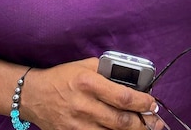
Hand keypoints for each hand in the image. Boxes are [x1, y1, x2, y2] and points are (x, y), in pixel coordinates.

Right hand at [18, 58, 162, 129]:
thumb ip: (108, 71)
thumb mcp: (85, 65)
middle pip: (121, 121)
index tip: (153, 104)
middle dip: (143, 124)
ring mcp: (77, 124)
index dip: (143, 103)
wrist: (34, 94)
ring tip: (144, 129)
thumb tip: (133, 80)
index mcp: (89, 83)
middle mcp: (84, 106)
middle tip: (156, 123)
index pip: (123, 97)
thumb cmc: (62, 77)